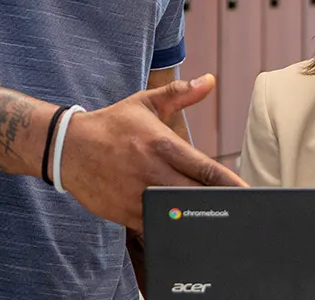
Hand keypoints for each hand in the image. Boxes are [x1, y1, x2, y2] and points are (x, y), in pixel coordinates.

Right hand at [58, 73, 247, 229]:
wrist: (68, 147)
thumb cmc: (111, 124)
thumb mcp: (144, 103)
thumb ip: (179, 94)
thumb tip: (209, 81)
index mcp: (160, 144)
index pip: (202, 166)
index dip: (228, 182)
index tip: (246, 191)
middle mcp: (151, 171)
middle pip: (194, 195)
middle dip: (217, 205)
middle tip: (240, 212)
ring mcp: (138, 195)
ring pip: (174, 215)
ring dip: (194, 220)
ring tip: (217, 227)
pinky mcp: (125, 212)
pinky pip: (154, 226)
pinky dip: (169, 230)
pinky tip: (185, 234)